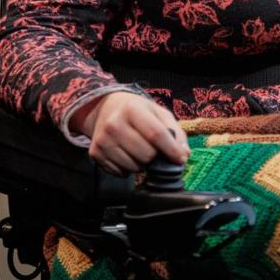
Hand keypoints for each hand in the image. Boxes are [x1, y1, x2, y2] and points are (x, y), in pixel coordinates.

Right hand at [72, 90, 189, 175]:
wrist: (104, 108)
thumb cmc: (136, 111)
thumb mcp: (157, 112)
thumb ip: (175, 131)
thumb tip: (184, 154)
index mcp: (132, 109)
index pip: (156, 134)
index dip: (172, 150)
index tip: (180, 159)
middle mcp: (114, 124)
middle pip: (146, 154)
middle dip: (155, 156)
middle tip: (152, 149)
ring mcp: (103, 140)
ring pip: (133, 167)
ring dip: (142, 164)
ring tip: (138, 151)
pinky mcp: (95, 153)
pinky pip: (120, 172)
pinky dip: (128, 169)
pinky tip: (127, 156)